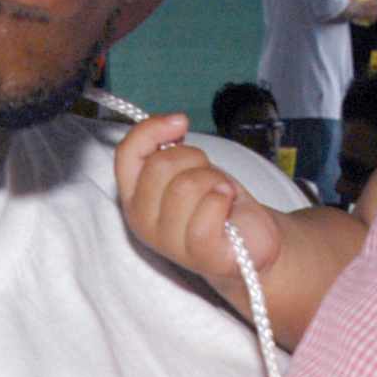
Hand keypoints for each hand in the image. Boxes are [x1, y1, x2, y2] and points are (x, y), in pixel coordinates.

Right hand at [114, 114, 285, 307]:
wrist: (249, 241)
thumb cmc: (215, 202)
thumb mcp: (186, 167)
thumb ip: (166, 147)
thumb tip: (173, 122)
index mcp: (134, 198)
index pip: (126, 155)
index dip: (151, 130)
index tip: (180, 122)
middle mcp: (143, 222)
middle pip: (160, 166)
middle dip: (193, 158)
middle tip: (208, 175)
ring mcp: (169, 242)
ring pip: (185, 186)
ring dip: (213, 179)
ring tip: (220, 193)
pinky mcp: (200, 255)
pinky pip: (207, 212)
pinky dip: (223, 198)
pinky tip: (227, 204)